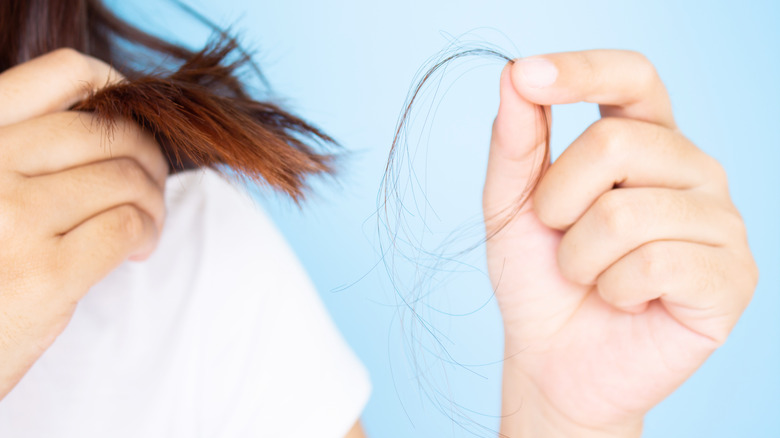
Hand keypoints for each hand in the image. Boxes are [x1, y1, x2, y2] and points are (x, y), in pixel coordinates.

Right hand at [0, 49, 168, 398]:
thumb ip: (24, 149)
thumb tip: (112, 120)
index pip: (64, 72)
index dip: (117, 89)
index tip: (135, 120)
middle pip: (108, 131)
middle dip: (148, 157)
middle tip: (151, 188)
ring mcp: (11, 217)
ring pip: (126, 178)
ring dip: (153, 201)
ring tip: (145, 225)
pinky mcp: (45, 273)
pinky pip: (127, 225)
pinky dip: (147, 233)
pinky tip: (136, 250)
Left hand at [483, 50, 757, 436]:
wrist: (554, 360)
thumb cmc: (539, 278)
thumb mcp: (512, 205)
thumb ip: (516, 142)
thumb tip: (515, 75)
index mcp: (644, 141)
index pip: (631, 78)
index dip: (582, 70)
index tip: (528, 75)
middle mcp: (691, 168)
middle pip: (614, 144)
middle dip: (557, 201)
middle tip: (559, 237)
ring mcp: (718, 220)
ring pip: (628, 213)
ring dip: (580, 256)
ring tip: (591, 276)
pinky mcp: (732, 275)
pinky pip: (657, 263)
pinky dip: (616, 289)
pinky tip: (626, 301)